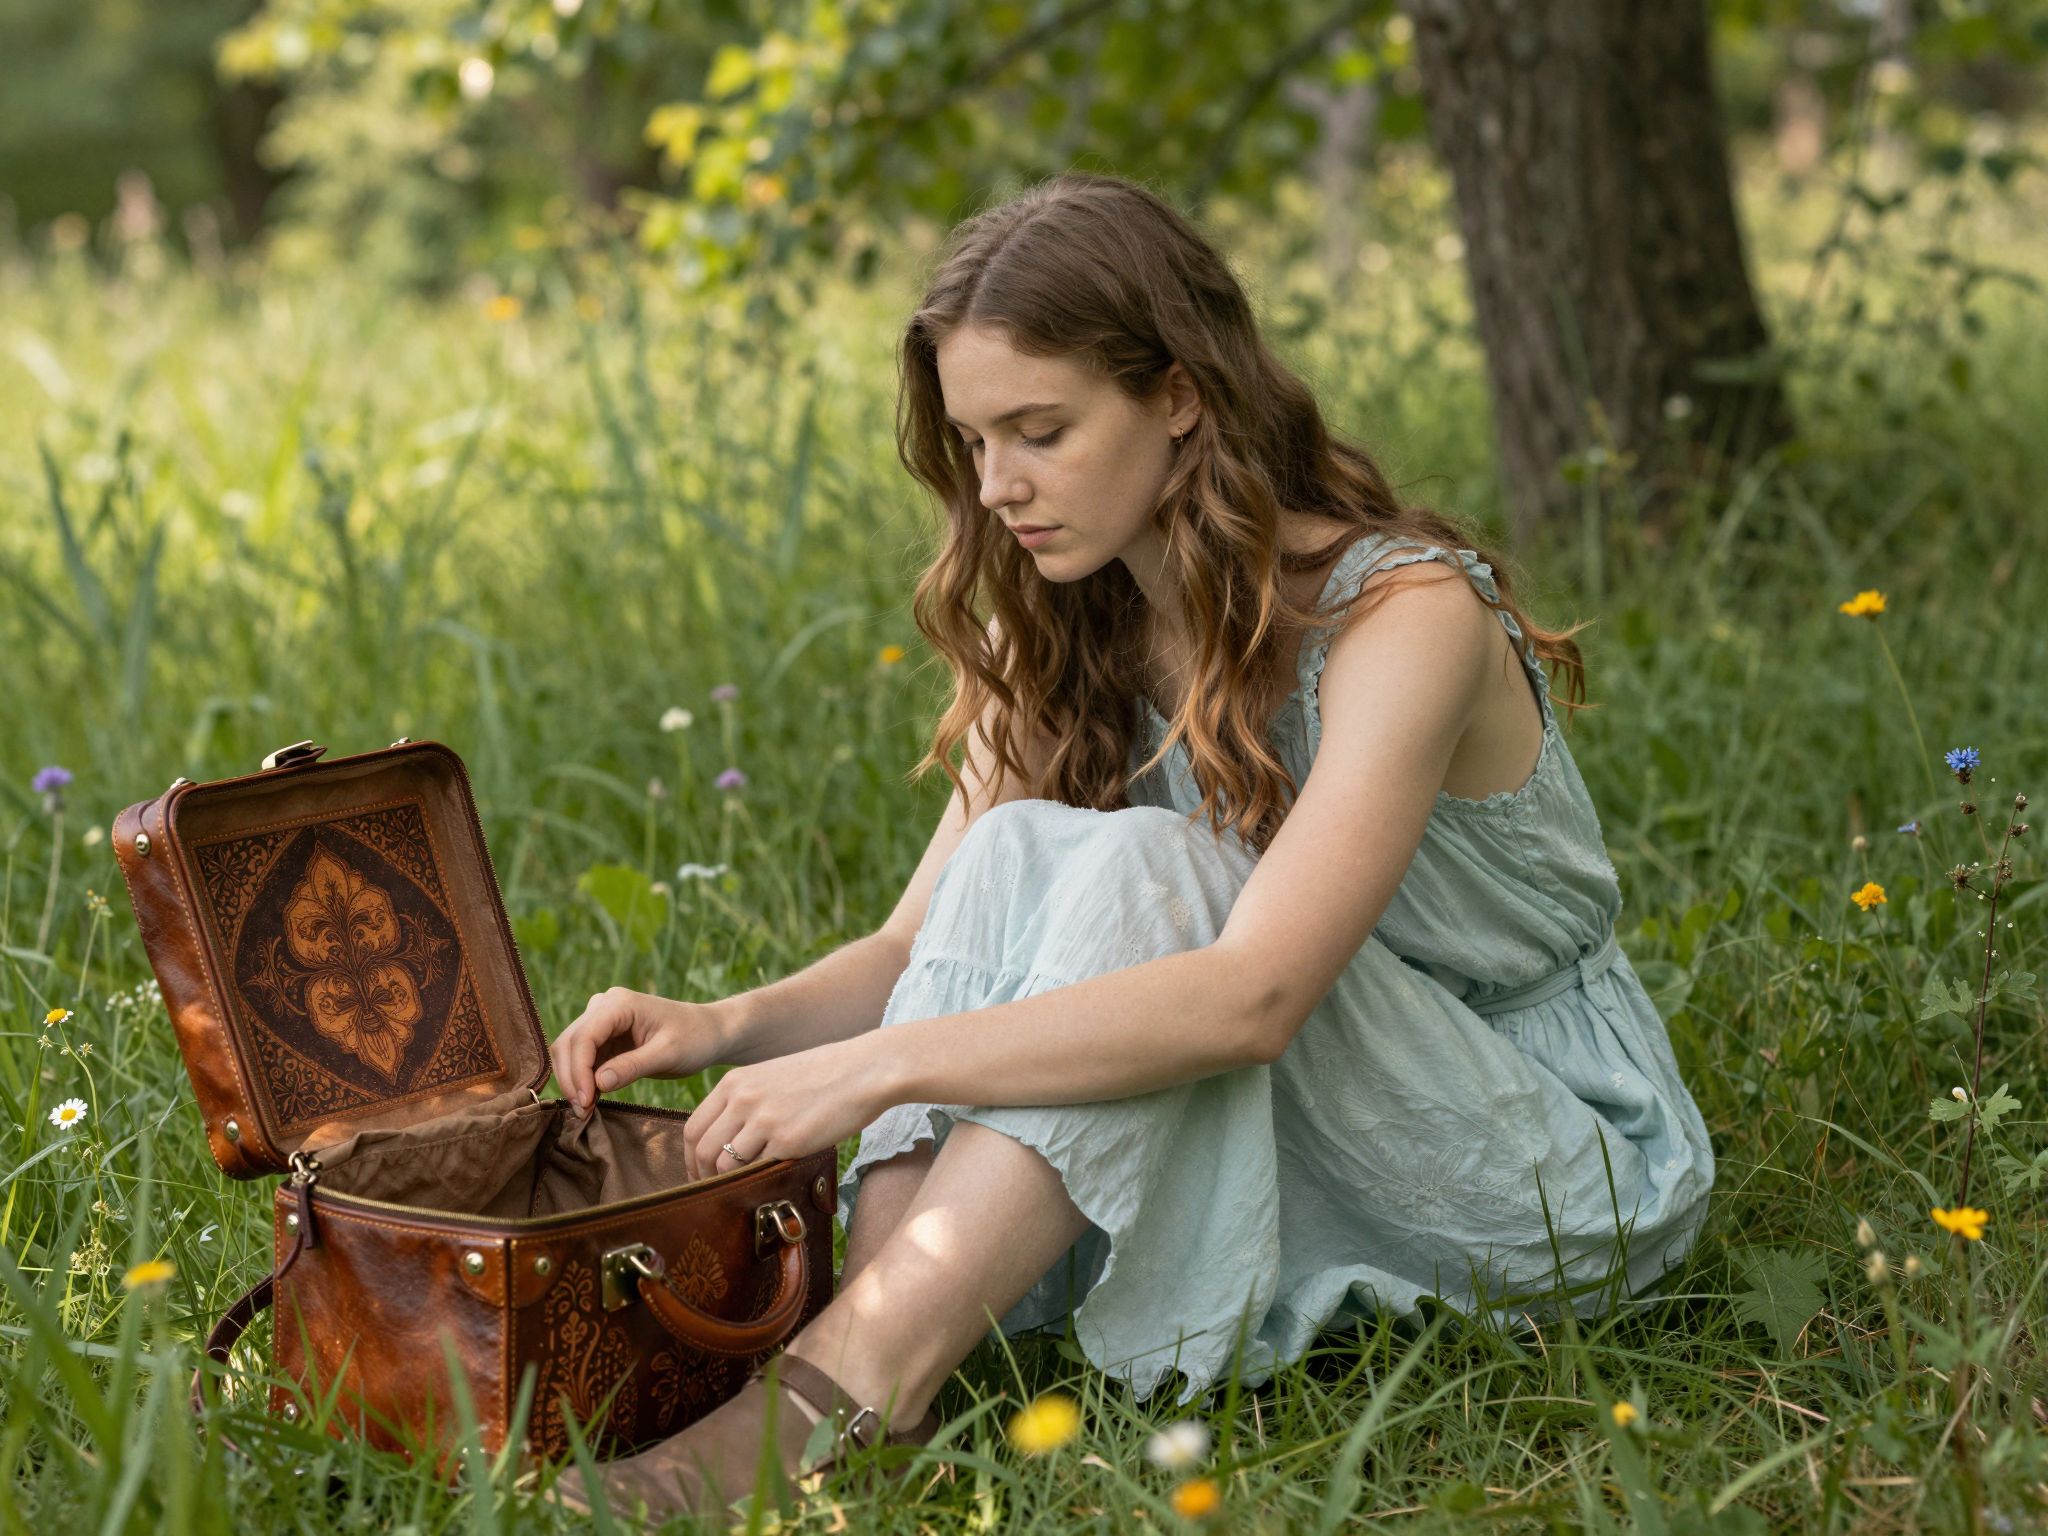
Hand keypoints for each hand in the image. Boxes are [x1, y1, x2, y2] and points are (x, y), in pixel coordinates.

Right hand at [550, 987, 727, 1112]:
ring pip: (570, 1052)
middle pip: (569, 1044)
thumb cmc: (695, 1038)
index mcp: (618, 1003)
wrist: (710, 1034)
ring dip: (573, 1081)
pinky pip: (582, 1060)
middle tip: (582, 1113)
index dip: (578, 1071)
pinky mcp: (605, 1039)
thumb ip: (632, 1067)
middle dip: (572, 1079)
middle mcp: (603, 1007)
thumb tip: (596, 1083)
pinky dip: (582, 1080)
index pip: (583, 1037)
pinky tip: (591, 1102)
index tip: (586, 1102)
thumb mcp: (667, 1054)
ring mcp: (602, 1022)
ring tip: (585, 1111)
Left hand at [682, 1036, 897, 1182]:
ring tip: (744, 1190)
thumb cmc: (823, 1076)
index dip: (691, 1159)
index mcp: (735, 1083)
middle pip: (702, 1150)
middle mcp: (743, 1099)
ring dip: (730, 1183)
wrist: (864, 1070)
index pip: (692, 1128)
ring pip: (725, 1165)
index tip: (700, 1174)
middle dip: (703, 1178)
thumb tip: (727, 1142)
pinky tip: (770, 1183)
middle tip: (715, 1193)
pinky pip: (758, 1171)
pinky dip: (759, 1182)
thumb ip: (745, 1103)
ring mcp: (764, 1120)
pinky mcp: (789, 1140)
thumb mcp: (772, 1077)